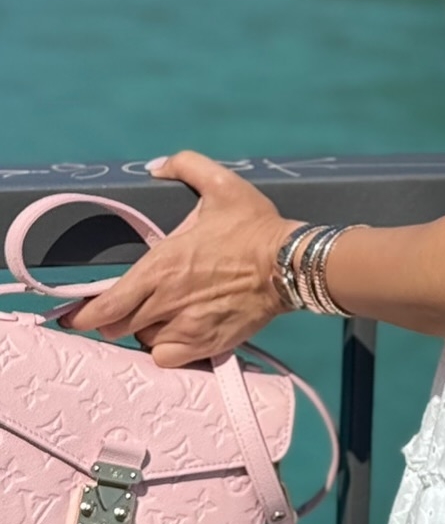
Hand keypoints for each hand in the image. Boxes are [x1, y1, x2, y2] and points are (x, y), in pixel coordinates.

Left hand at [62, 152, 298, 367]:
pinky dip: (164, 349)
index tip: (75, 315)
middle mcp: (165, 302)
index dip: (82, 315)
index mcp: (160, 266)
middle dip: (114, 319)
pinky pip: (165, 358)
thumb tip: (155, 166)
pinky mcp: (204, 345)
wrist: (290, 264)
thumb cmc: (255, 227)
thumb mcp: (222, 185)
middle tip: (126, 306)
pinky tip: (176, 333)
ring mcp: (184, 327)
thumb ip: (185, 165)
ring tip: (161, 313)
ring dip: (144, 329)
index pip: (102, 307)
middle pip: (115, 328)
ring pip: (142, 340)